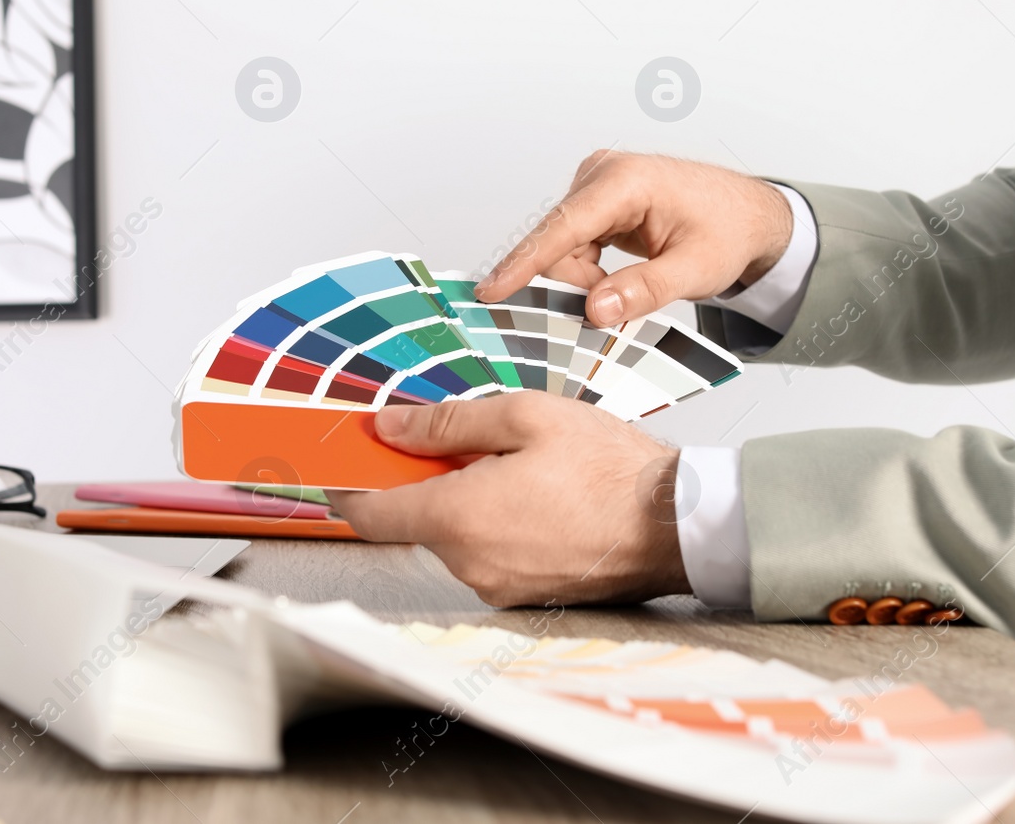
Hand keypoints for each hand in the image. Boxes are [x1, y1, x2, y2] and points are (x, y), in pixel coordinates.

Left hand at [325, 392, 690, 606]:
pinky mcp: (525, 597)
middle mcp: (470, 563)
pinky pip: (490, 555)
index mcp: (458, 517)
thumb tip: (391, 426)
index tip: (338, 468)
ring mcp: (497, 586)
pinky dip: (498, 526)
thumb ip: (447, 422)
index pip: (371, 513)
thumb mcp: (525, 416)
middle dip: (432, 480)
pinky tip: (540, 499)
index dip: (349, 487)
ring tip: (524, 470)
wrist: (675, 525)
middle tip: (473, 443)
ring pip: (457, 537)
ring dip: (470, 503)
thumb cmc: (611, 471)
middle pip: (418, 519)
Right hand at [475, 150, 792, 326]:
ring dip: (585, 280)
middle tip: (612, 307)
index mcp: (627, 181)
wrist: (749, 215)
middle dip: (577, 284)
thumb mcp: (695, 270)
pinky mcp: (597, 200)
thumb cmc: (729, 230)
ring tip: (625, 290)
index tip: (492, 289)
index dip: (524, 263)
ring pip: (562, 247)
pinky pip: (572, 244)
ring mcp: (597, 184)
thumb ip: (643, 291)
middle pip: (559, 242)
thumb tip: (594, 309)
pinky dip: (588, 271)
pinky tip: (612, 280)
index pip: (563, 226)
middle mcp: (604, 174)